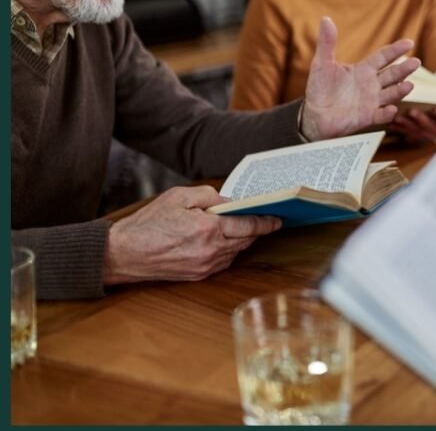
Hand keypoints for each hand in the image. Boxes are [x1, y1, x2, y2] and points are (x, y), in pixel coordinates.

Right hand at [103, 185, 281, 284]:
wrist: (122, 254)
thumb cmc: (148, 223)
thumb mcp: (179, 197)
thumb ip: (210, 196)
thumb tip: (230, 201)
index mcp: (208, 229)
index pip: (248, 226)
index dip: (266, 221)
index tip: (278, 218)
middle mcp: (210, 251)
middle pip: (246, 240)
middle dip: (256, 229)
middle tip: (264, 218)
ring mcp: (204, 267)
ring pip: (236, 252)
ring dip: (241, 240)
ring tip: (242, 226)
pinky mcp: (197, 276)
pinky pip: (223, 262)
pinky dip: (227, 250)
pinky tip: (223, 240)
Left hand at [301, 18, 419, 140]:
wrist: (315, 115)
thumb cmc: (319, 89)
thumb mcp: (321, 64)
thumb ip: (327, 43)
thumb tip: (325, 19)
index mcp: (363, 70)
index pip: (384, 57)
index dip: (396, 50)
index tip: (409, 43)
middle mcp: (371, 85)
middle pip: (392, 74)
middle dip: (404, 69)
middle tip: (416, 62)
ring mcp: (371, 101)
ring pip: (391, 94)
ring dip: (400, 90)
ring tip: (409, 85)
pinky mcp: (367, 117)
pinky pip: (380, 115)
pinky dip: (387, 113)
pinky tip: (391, 109)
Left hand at [391, 107, 435, 144]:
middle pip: (430, 128)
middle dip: (420, 120)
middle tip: (412, 111)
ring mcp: (428, 136)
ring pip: (416, 131)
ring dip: (407, 125)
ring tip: (398, 116)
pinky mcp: (417, 136)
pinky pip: (407, 133)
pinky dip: (399, 128)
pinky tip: (391, 121)